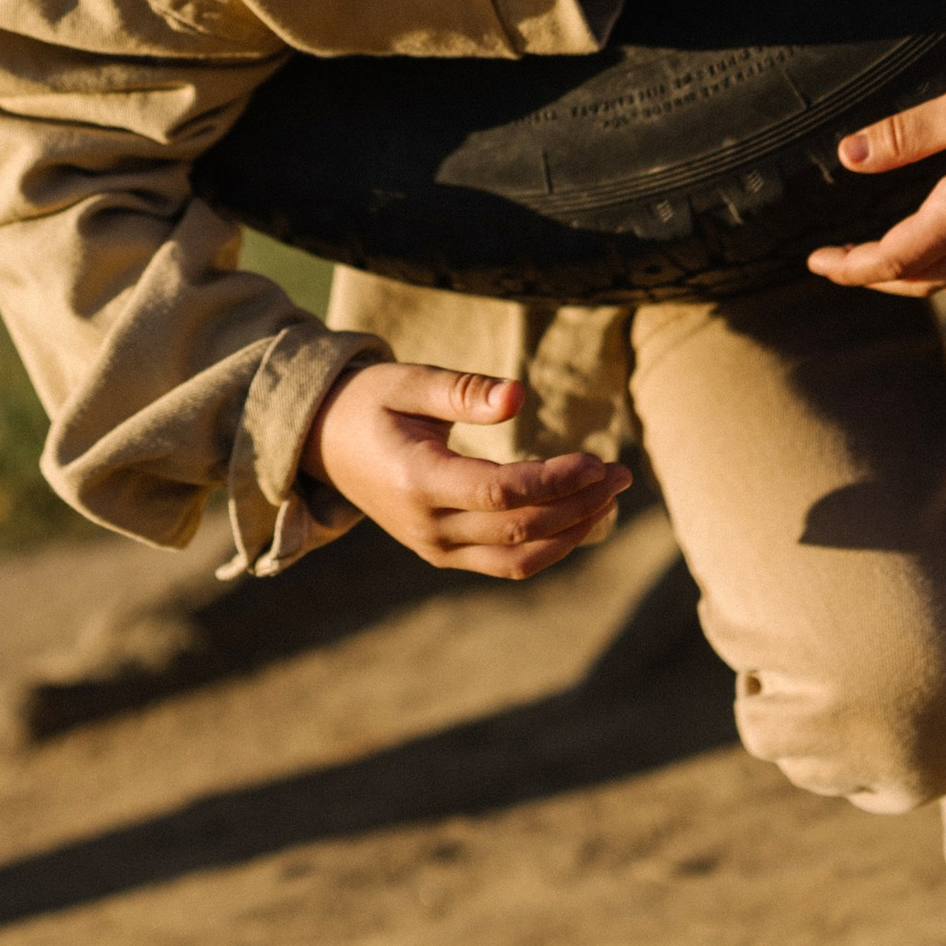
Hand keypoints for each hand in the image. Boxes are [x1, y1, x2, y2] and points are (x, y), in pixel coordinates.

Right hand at [305, 360, 630, 578]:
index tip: (597, 458)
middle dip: (579, 503)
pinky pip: (507, 563)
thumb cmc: (370, 401)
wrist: (323, 443)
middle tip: (621, 471)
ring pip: (520, 558)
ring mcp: (435, 548)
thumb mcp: (409, 381)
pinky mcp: (443, 554)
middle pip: (520, 528)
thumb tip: (519, 395)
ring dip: (572, 531)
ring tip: (610, 495)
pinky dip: (549, 546)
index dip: (556, 480)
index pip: (502, 493)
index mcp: (417, 481)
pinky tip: (580, 516)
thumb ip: (462, 391)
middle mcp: (427, 526)